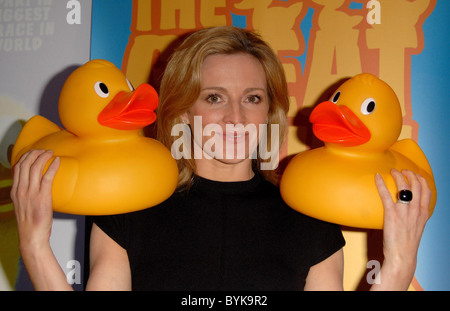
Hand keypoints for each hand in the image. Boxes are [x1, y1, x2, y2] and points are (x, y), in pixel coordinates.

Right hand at [10, 149, 59, 252]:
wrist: (32, 236)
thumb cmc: (30, 223)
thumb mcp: (23, 205)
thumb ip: (26, 193)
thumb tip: (35, 184)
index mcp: (16, 191)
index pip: (18, 167)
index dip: (26, 156)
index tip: (34, 152)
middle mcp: (21, 190)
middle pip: (26, 164)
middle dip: (35, 153)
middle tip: (44, 150)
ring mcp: (31, 193)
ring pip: (35, 168)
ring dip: (44, 157)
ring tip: (51, 153)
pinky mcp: (43, 197)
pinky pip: (47, 177)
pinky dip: (52, 166)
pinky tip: (57, 161)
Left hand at [374, 169, 430, 287]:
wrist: (402, 256)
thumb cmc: (407, 243)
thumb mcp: (417, 227)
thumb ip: (415, 216)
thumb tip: (408, 208)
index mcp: (424, 213)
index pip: (427, 190)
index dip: (421, 179)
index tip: (415, 174)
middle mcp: (416, 210)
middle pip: (416, 185)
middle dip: (410, 174)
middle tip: (402, 171)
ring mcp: (404, 211)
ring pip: (404, 186)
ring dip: (398, 175)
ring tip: (392, 172)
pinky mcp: (391, 214)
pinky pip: (385, 194)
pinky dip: (381, 183)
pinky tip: (377, 177)